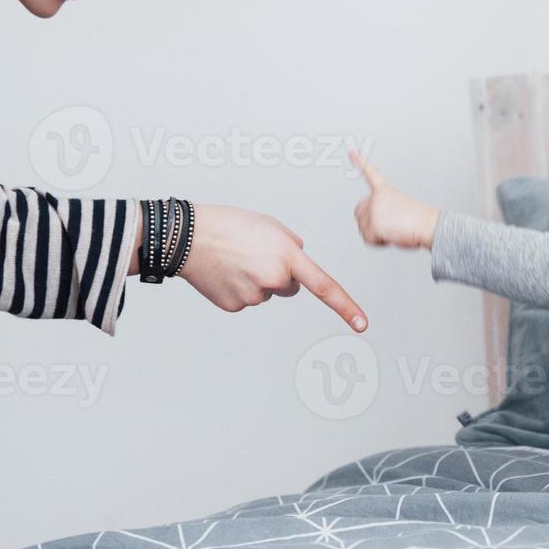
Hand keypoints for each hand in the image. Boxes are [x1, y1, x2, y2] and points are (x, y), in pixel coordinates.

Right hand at [179, 204, 367, 332]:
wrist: (187, 237)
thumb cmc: (228, 224)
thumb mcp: (270, 225)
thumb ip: (292, 245)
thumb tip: (299, 266)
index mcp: (287, 256)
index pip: (324, 286)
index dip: (346, 306)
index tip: (362, 324)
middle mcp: (274, 280)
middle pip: (290, 286)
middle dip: (279, 274)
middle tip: (255, 255)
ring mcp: (254, 297)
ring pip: (266, 293)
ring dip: (256, 279)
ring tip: (235, 259)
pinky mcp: (236, 306)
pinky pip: (247, 299)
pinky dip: (238, 288)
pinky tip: (225, 272)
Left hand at [351, 150, 440, 250]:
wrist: (429, 225)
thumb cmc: (419, 220)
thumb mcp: (400, 209)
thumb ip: (384, 212)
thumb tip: (377, 227)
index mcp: (385, 191)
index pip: (370, 174)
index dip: (360, 162)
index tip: (352, 151)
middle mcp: (377, 198)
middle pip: (358, 212)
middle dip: (368, 222)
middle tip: (386, 226)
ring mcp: (374, 210)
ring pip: (362, 228)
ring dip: (375, 234)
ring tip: (393, 231)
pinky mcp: (374, 223)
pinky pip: (368, 239)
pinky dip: (378, 242)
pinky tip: (390, 237)